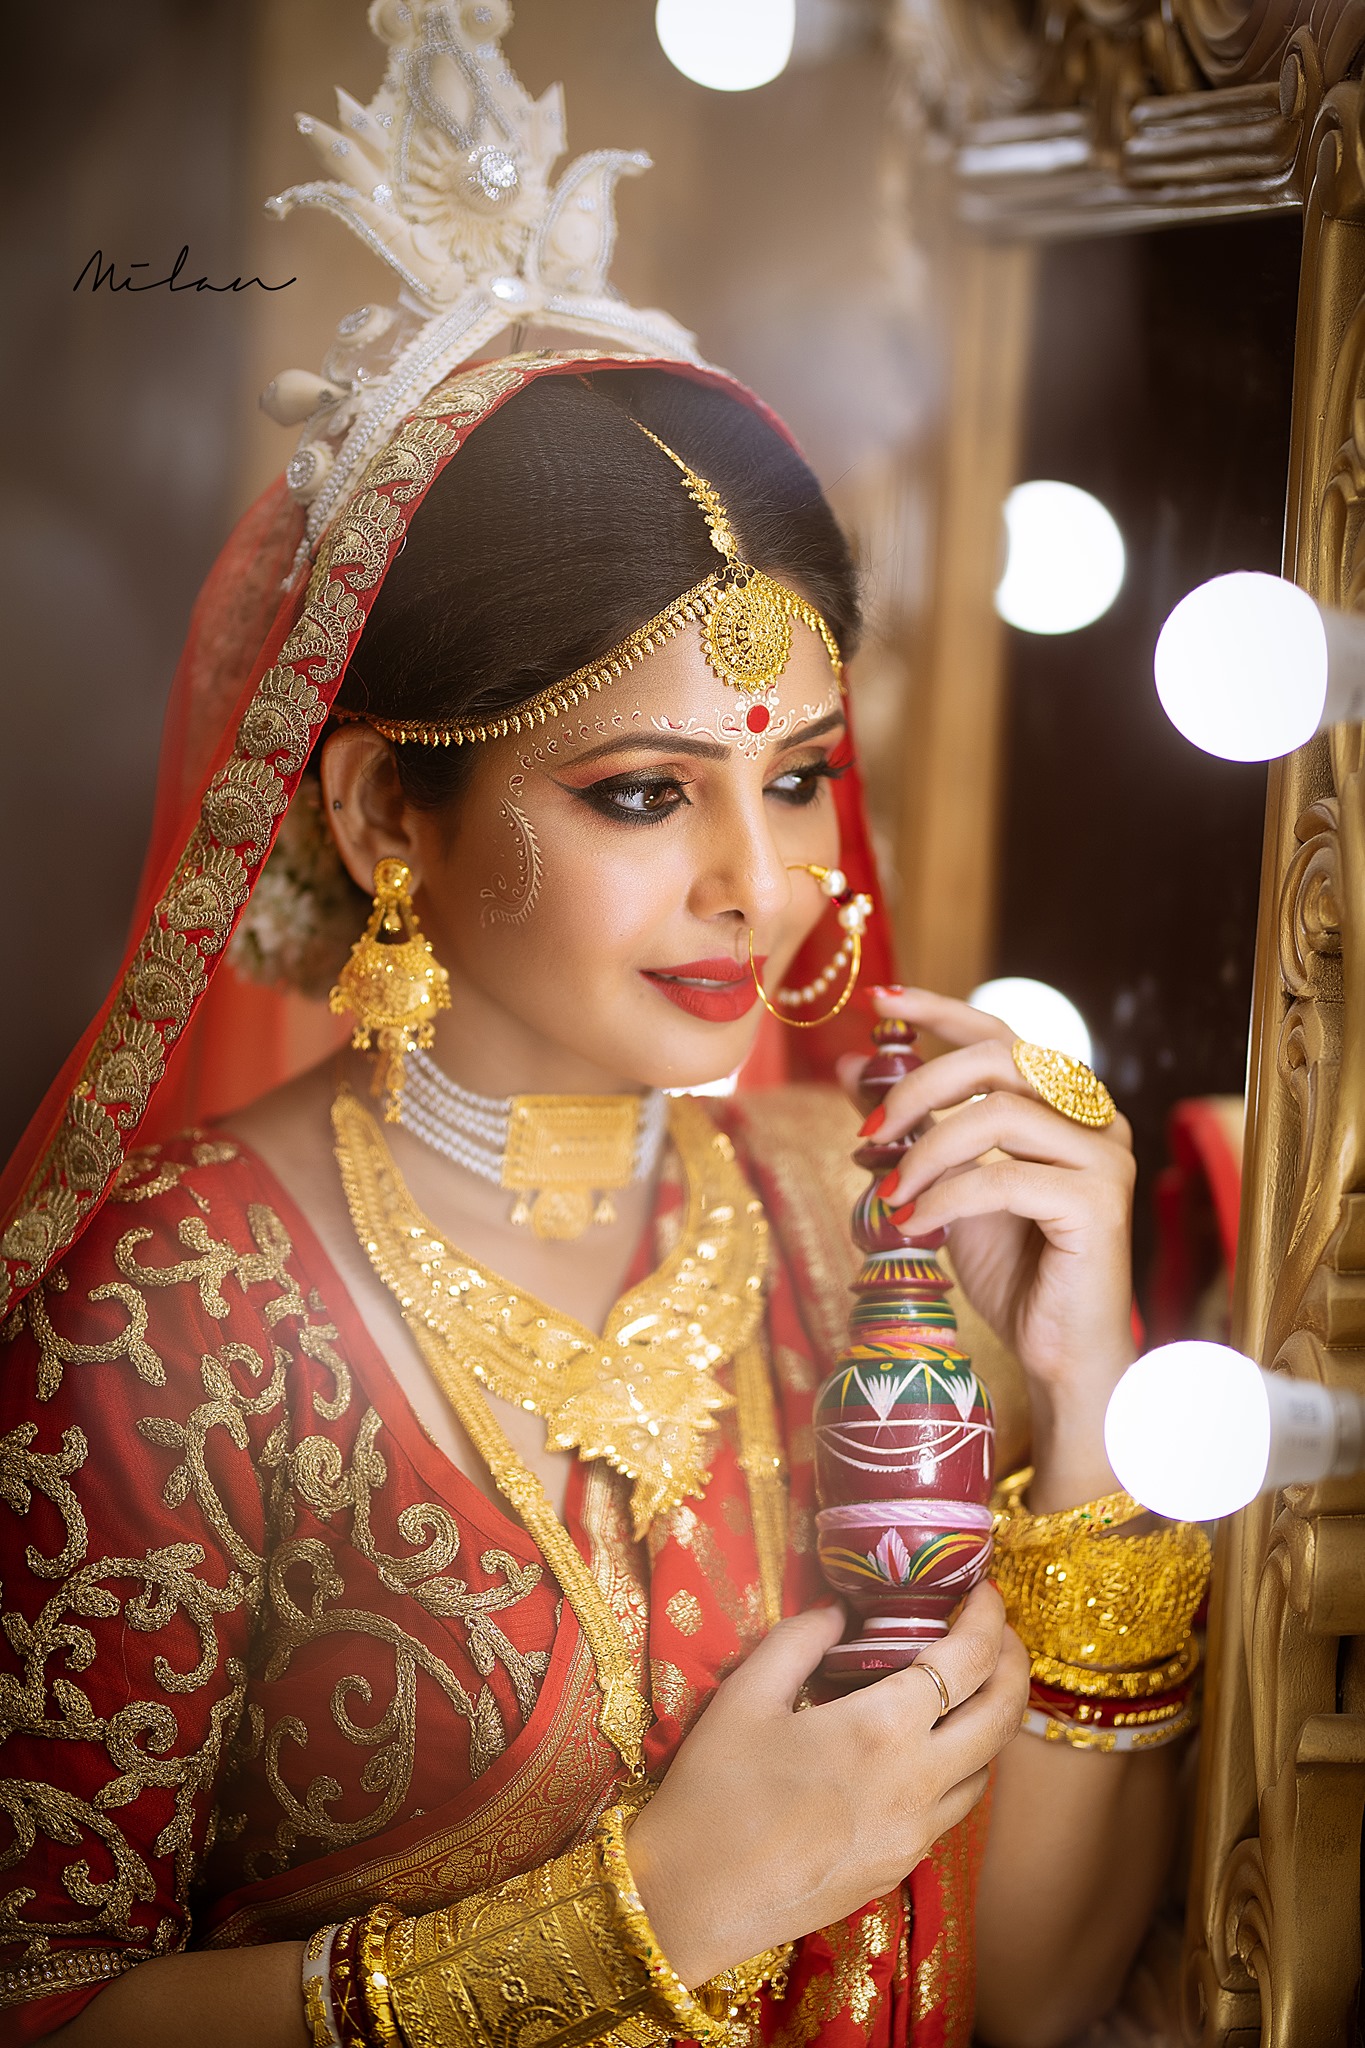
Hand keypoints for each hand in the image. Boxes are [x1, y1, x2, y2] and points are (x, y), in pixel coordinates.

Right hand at [626, 1583, 1027, 1985]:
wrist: (692, 1900)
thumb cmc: (713, 1791)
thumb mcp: (746, 1694)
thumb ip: (800, 1639)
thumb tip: (839, 1609)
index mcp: (881, 1729)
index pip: (968, 1661)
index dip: (988, 1616)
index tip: (983, 1588)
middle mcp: (916, 1783)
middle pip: (1003, 1716)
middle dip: (1014, 1663)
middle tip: (996, 1629)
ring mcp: (915, 1834)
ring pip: (986, 1769)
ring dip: (991, 1719)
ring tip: (969, 1685)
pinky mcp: (900, 1868)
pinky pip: (953, 1808)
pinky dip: (960, 1766)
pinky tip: (925, 1748)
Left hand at [845, 987, 1135, 1419]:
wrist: (1056, 1350)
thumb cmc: (1011, 1266)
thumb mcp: (944, 1182)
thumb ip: (910, 1124)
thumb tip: (850, 1064)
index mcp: (1064, 1103)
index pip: (1000, 1034)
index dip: (939, 1011)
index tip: (878, 1000)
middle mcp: (1095, 1117)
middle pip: (999, 1060)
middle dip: (919, 1087)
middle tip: (868, 1132)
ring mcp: (1104, 1156)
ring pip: (997, 1116)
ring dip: (925, 1153)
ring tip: (890, 1195)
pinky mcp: (1097, 1202)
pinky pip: (1003, 1179)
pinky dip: (944, 1199)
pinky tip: (913, 1226)